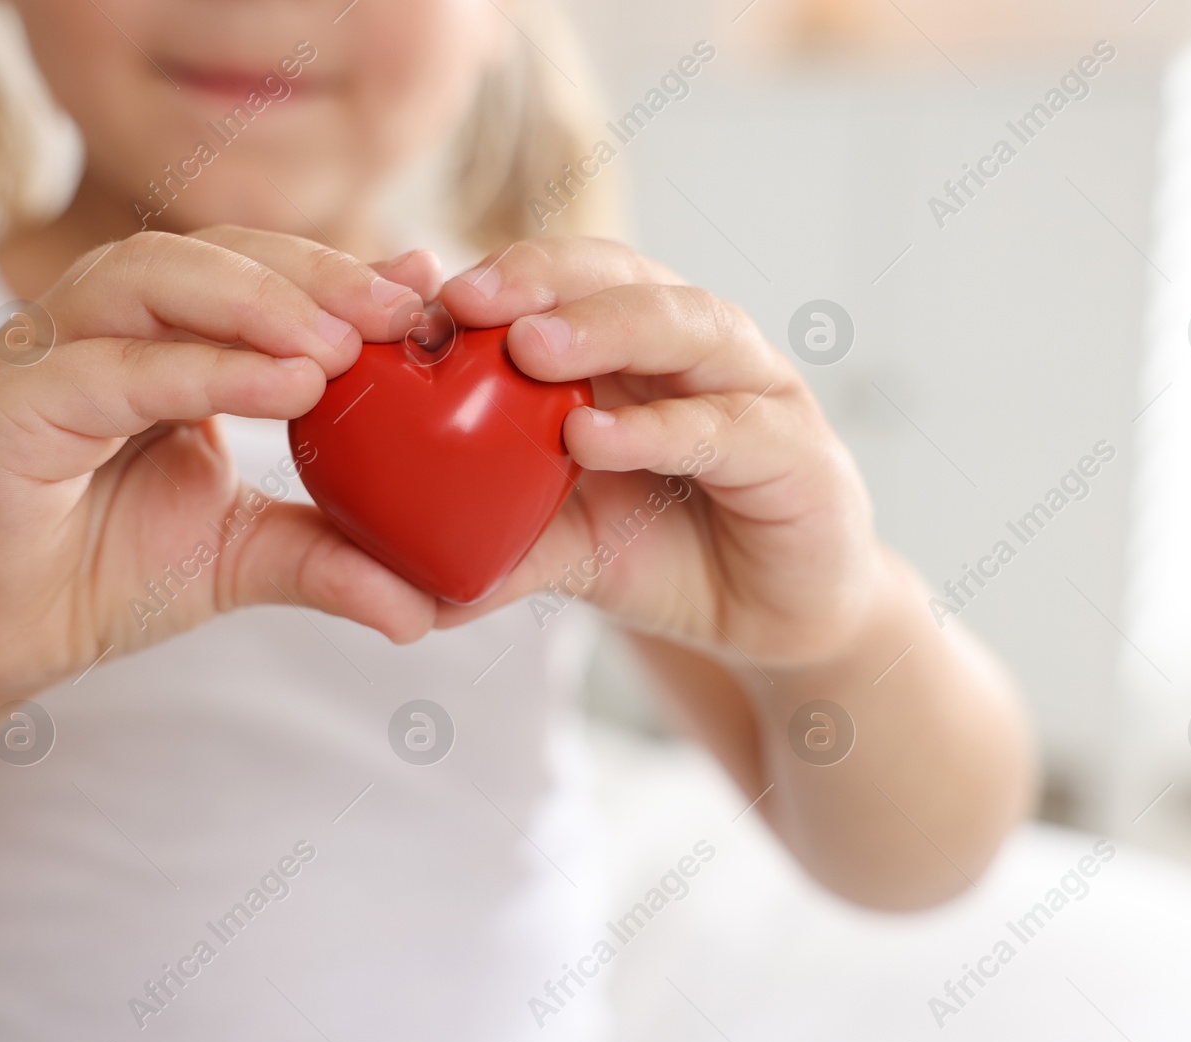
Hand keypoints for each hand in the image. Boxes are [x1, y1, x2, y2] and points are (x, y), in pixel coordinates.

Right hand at [0, 226, 440, 729]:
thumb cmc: (102, 575)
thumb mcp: (240, 556)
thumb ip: (326, 557)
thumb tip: (423, 609)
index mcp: (162, 340)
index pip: (258, 274)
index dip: (341, 275)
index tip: (425, 292)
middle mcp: (103, 327)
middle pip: (215, 254)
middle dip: (317, 275)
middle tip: (402, 311)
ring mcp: (49, 355)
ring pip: (153, 279)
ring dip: (259, 303)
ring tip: (343, 346)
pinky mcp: (9, 408)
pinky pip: (109, 370)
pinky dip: (200, 371)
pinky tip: (285, 387)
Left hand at [433, 237, 885, 669]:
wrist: (777, 619)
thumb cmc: (671, 553)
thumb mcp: (567, 546)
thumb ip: (495, 543)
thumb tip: (395, 582)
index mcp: (630, 347)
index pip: (560, 281)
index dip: (495, 277)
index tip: (420, 298)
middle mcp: (692, 347)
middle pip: (619, 273)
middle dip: (540, 276)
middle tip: (466, 299)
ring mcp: (751, 387)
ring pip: (683, 324)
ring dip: (603, 326)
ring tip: (527, 346)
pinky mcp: (795, 449)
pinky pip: (723, 424)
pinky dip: (657, 427)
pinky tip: (594, 438)